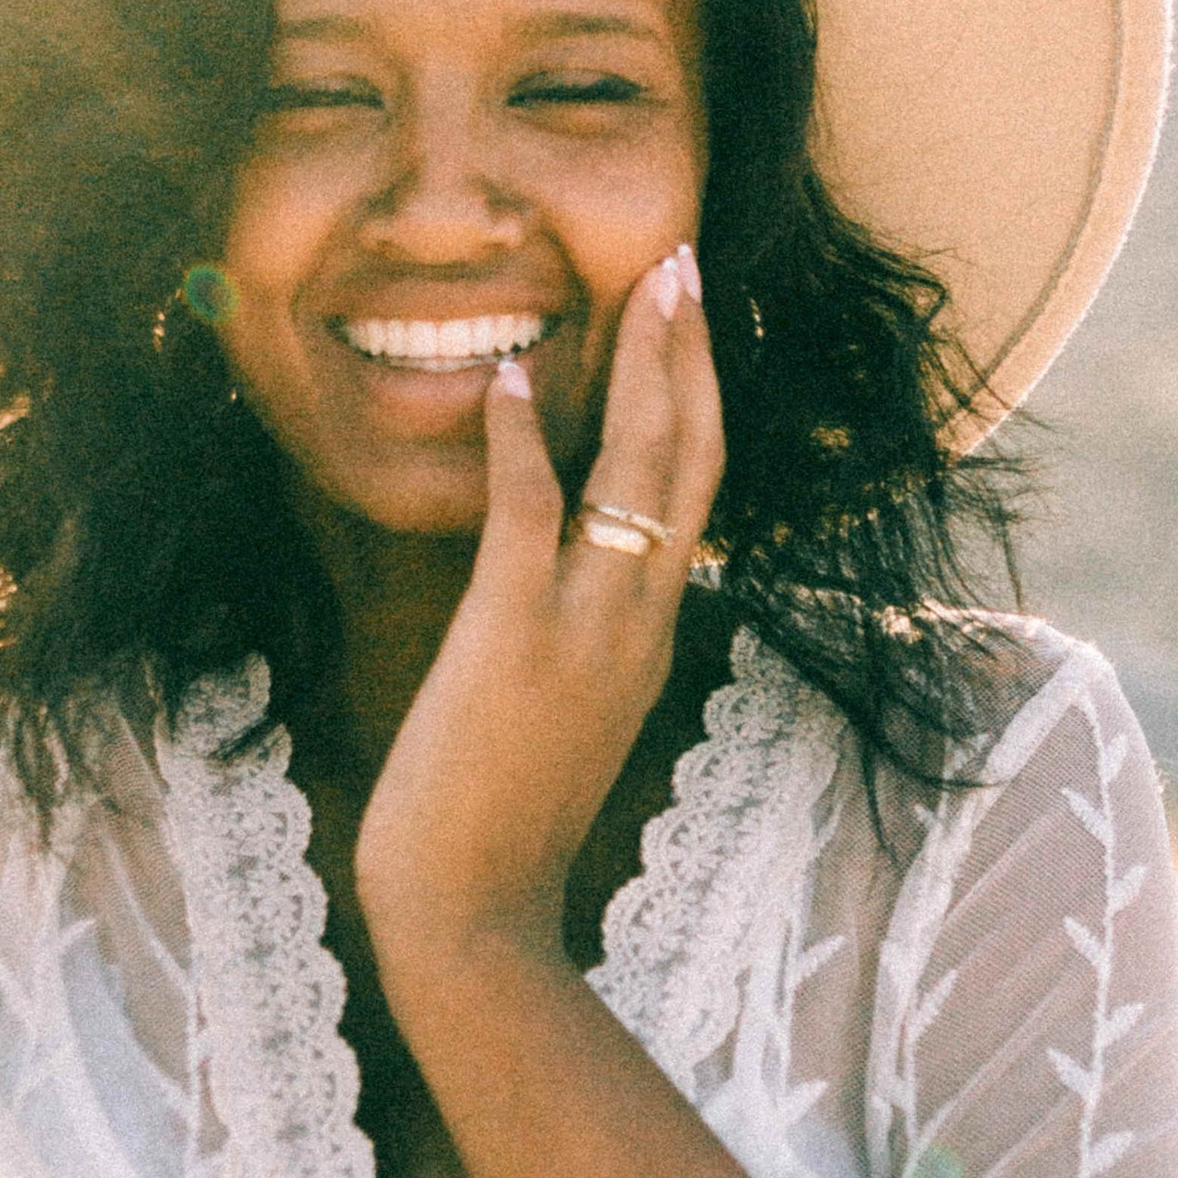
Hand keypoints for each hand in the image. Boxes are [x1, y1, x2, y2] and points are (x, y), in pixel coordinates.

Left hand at [354, 246, 723, 970]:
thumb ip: (585, 647)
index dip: (700, 403)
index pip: (696, 495)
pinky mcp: (510, 631)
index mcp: (654, 634)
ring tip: (645, 288)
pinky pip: (526, 511)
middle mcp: (640, 618)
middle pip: (689, 461)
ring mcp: (583, 624)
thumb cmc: (505, 828)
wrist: (477, 911)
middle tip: (686, 267)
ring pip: (635, 470)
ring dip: (639, 368)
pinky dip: (516, 436)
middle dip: (690, 355)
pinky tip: (507, 373)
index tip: (694, 327)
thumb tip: (565, 586)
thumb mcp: (571, 719)